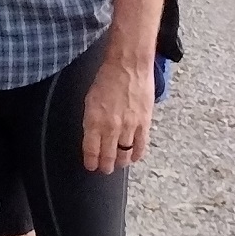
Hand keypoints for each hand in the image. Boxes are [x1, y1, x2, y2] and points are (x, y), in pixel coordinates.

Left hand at [82, 53, 152, 175]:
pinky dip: (137, 155)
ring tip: (118, 165)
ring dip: (120, 162)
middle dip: (105, 166)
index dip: (91, 161)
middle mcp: (110, 127)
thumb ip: (91, 120)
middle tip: (105, 169)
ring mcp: (129, 126)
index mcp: (94, 120)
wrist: (128, 65)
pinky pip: (141, 146)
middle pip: (108, 156)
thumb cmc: (107, 78)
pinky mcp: (144, 123)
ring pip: (124, 154)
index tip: (91, 166)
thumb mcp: (90, 100)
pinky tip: (133, 158)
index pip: (91, 150)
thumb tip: (92, 136)